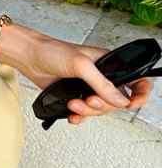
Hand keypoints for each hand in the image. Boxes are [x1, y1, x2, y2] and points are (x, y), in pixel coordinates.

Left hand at [0, 27, 151, 125]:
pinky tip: (72, 115)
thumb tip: (119, 100)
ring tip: (73, 104)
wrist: (28, 57)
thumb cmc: (52, 51)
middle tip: (88, 100)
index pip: (134, 81)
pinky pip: (83, 112)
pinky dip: (79, 116)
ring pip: (98, 108)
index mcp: (108, 64)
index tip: (131, 104)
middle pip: (114, 101)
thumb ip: (101, 84)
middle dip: (101, 105)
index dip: (138, 94)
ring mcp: (86, 87)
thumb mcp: (81, 65)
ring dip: (87, 111)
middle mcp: (99, 76)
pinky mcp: (73, 95)